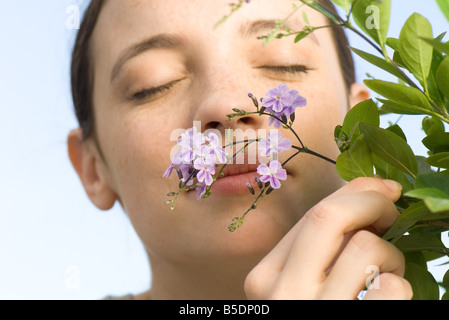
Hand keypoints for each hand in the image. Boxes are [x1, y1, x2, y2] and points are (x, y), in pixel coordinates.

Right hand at [244, 177, 412, 299]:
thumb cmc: (309, 314)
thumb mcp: (300, 284)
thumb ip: (320, 245)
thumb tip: (368, 190)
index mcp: (266, 278)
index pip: (314, 216)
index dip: (356, 194)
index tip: (382, 191)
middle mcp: (283, 294)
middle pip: (331, 217)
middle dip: (371, 202)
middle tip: (392, 210)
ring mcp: (318, 313)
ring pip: (367, 250)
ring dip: (391, 256)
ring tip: (384, 275)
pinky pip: (390, 290)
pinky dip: (398, 287)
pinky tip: (385, 298)